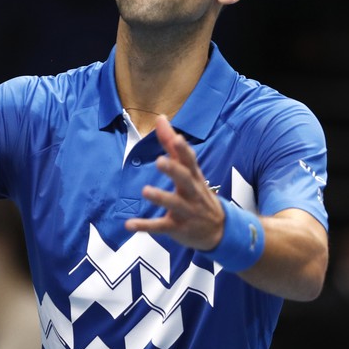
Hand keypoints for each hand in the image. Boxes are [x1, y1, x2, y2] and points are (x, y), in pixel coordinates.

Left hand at [125, 115, 224, 250]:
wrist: (219, 230)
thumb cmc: (198, 193)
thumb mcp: (189, 170)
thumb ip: (172, 144)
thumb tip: (161, 118)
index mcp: (194, 176)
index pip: (190, 161)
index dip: (184, 150)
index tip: (178, 138)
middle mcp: (192, 192)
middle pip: (185, 179)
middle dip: (174, 170)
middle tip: (160, 161)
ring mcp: (186, 211)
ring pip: (174, 203)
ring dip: (160, 197)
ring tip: (145, 190)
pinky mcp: (177, 228)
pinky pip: (160, 227)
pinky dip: (145, 226)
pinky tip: (129, 225)